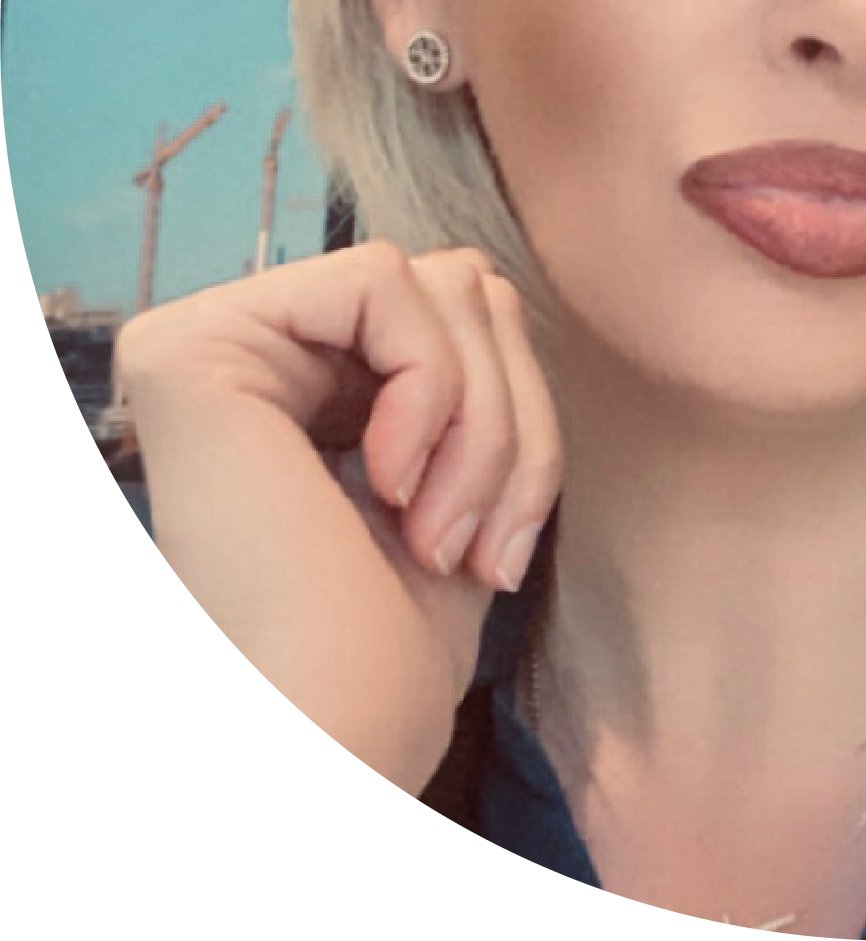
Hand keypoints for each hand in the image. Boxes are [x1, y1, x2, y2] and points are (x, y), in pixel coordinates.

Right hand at [114, 242, 561, 791]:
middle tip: (474, 548)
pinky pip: (379, 279)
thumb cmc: (393, 648)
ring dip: (482, 419)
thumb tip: (488, 277)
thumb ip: (466, 367)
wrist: (331, 738)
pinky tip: (383, 485)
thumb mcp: (464, 476)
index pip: (469, 314)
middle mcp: (250, 355)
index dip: (525, 419)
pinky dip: (429, 385)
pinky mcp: (191, 347)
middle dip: (513, 419)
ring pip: (439, 279)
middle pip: (465, 286)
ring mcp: (212, 345)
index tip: (496, 556)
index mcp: (306, 386)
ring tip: (433, 532)